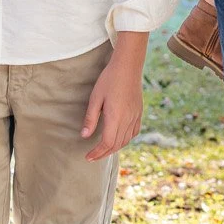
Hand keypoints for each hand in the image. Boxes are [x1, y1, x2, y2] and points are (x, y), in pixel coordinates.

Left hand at [81, 36, 146, 159]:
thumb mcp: (95, 98)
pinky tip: (119, 139)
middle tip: (92, 156)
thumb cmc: (109, 80)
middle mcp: (128, 119)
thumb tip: (84, 136)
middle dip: (104, 153)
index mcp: (116, 117)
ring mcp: (135, 116)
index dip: (97, 152)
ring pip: (126, 140)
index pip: (107, 143)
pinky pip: (134, 132)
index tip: (87, 157)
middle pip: (116, 145)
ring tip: (103, 150)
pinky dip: (125, 139)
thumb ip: (91, 118)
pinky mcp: (139, 112)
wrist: (128, 66)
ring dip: (114, 148)